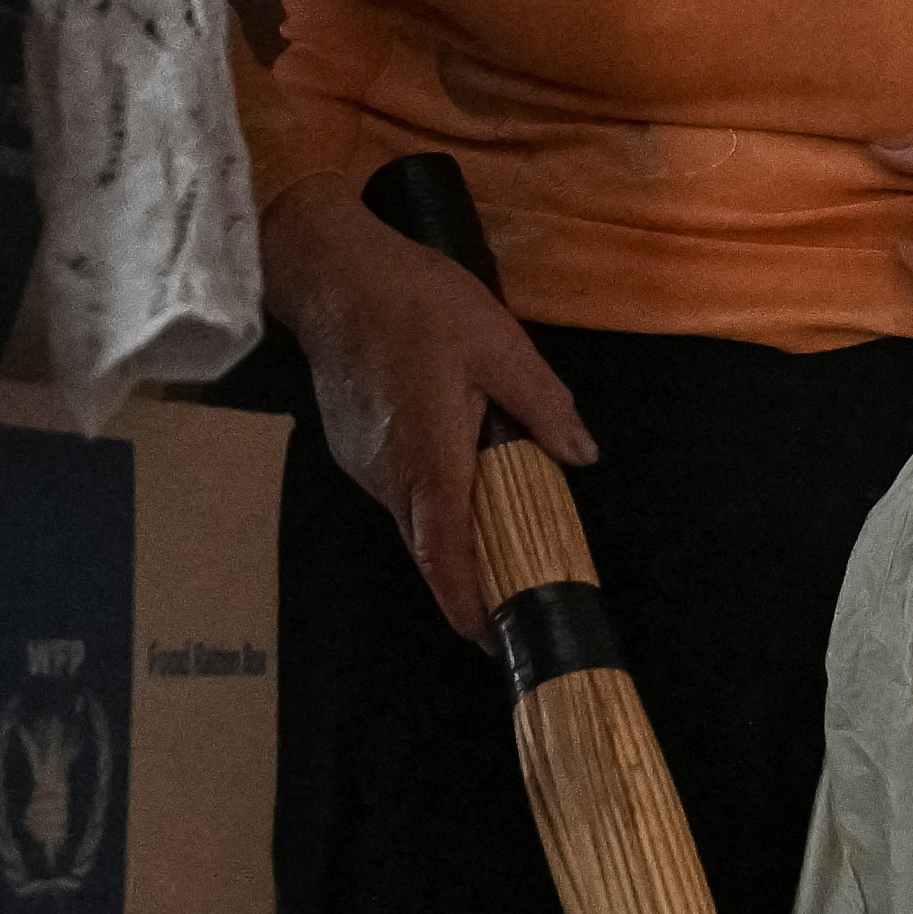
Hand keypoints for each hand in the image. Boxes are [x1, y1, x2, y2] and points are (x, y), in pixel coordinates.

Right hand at [257, 172, 595, 632]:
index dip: (469, 604)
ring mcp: (361, 466)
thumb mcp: (499, 343)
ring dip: (451, 535)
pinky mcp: (350, 449)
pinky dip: (429, 501)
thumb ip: (543, 405)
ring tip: (500, 533)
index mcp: (428, 457)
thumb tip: (582, 455)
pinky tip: (458, 478)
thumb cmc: (417, 302)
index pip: (445, 554)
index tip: (493, 639)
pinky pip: (395, 493)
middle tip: (518, 588)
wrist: (331, 274)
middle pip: (428, 549)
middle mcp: (387, 476)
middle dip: (470, 578)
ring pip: (411, 521)